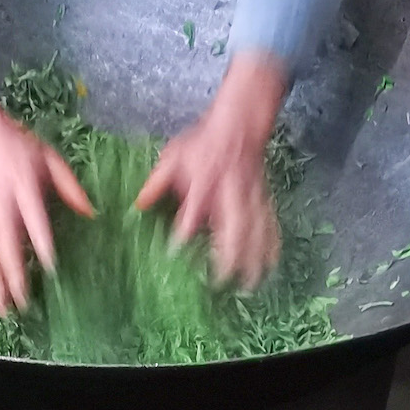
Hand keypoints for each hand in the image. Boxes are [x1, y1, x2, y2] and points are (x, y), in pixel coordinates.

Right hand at [0, 77, 92, 314]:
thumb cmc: (16, 145)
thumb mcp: (47, 157)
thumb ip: (69, 185)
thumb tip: (91, 212)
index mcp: (22, 185)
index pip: (34, 219)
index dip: (40, 243)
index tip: (51, 267)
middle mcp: (0, 203)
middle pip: (6, 245)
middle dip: (14, 276)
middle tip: (24, 304)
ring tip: (3, 310)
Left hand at [136, 52, 287, 289]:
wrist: (239, 124)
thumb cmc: (202, 142)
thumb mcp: (173, 155)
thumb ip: (156, 182)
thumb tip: (138, 205)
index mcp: (204, 182)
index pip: (193, 212)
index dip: (184, 232)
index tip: (175, 252)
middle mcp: (228, 193)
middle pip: (233, 228)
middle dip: (230, 256)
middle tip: (223, 281)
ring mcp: (248, 197)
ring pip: (254, 231)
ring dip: (253, 259)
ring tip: (250, 285)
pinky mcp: (261, 199)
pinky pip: (269, 224)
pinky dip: (271, 246)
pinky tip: (271, 265)